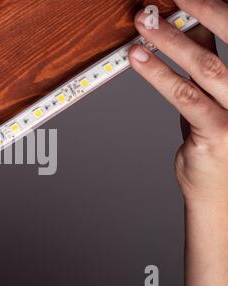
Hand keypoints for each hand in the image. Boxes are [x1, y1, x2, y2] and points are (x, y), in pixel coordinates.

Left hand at [129, 0, 227, 285]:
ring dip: (169, 41)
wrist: (221, 193)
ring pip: (204, 67)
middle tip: (159, 3)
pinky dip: (158, 73)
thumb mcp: (217, 97)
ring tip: (144, 24)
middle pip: (227, 43)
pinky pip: (184, 96)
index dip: (213, 8)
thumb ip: (208, 64)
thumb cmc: (219, 142)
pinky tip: (138, 58)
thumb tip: (193, 27)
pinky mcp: (219, 132)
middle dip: (193, 14)